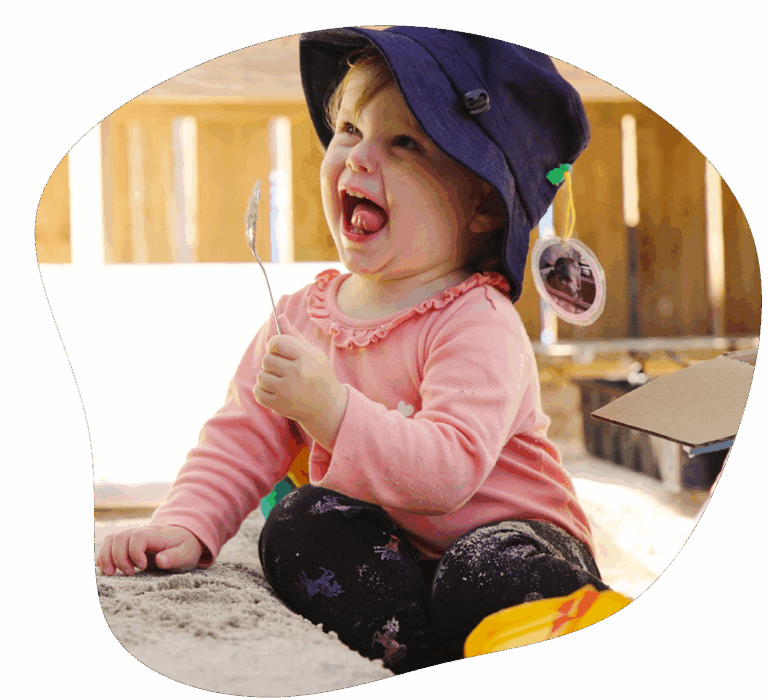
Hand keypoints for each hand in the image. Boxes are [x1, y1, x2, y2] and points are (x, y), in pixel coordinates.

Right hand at [97, 524, 203, 575]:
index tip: (142, 567)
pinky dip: (104, 556)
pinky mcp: (127, 543)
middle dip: (119, 557)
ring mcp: (133, 536)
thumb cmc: (186, 547)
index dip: (135, 552)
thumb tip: (160, 560)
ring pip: (111, 539)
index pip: (138, 536)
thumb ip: (175, 557)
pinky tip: (107, 570)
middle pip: (121, 536)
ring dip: (107, 557)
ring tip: (112, 573)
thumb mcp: (187, 553)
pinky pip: (109, 544)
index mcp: (157, 534)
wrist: (185, 538)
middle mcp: (142, 532)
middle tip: (129, 573)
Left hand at [253, 314, 347, 448]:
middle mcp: (297, 373)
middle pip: (267, 359)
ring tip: (280, 381)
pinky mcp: (279, 405)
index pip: (276, 342)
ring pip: (261, 376)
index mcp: (306, 357)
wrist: (328, 407)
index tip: (278, 350)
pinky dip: (263, 391)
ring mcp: (287, 390)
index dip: (274, 345)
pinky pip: (258, 392)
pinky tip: (276, 391)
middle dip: (272, 362)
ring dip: (267, 377)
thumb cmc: (320, 375)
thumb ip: (294, 336)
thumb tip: (279, 316)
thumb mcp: (313, 353)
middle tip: (283, 368)